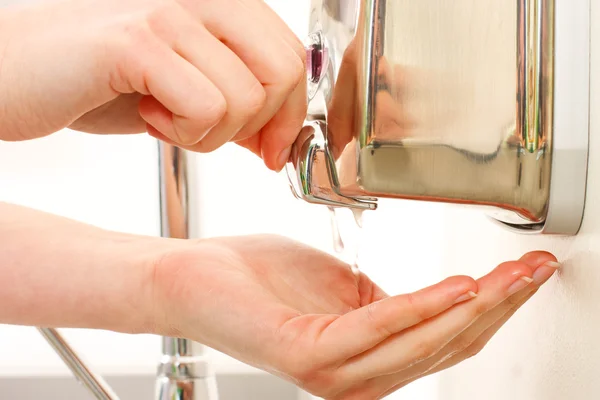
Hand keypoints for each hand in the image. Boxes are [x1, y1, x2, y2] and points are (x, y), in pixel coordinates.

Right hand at [0, 0, 305, 170]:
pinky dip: (182, 133)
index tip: (269, 150)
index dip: (290, 114)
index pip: (291, 57)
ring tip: (164, 119)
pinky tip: (147, 115)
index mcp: (219, 2)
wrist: (16, 73)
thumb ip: (236, 106)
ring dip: (208, 134)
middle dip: (258, 126)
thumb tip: (280, 136)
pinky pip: (205, 109)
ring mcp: (169, 12)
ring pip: (245, 100)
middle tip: (210, 135)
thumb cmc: (98, 81)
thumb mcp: (184, 91)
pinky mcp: (137, 42)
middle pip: (282, 72)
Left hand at [152, 234, 558, 398]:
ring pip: (421, 341)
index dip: (494, 308)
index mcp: (366, 358)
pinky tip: (454, 287)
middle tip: (534, 271)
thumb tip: (429, 299)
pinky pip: (378, 329)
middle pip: (445, 344)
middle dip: (499, 307)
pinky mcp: (308, 354)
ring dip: (472, 307)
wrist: (195, 277)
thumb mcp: (341, 287)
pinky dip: (421, 308)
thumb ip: (386, 302)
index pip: (446, 339)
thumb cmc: (261, 279)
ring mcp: (333, 372)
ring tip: (507, 277)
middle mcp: (355, 376)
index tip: (526, 273)